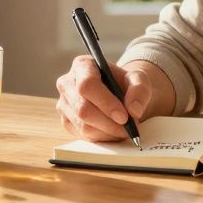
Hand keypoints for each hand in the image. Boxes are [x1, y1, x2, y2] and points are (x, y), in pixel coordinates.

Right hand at [55, 57, 173, 140]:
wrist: (119, 93)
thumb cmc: (126, 83)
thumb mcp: (139, 79)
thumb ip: (139, 90)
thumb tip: (134, 111)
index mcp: (82, 66)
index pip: (87, 85)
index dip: (105, 103)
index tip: (124, 117)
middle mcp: (67, 83)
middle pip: (83, 109)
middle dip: (109, 123)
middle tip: (129, 128)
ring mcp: (63, 104)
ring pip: (83, 125)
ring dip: (108, 132)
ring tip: (125, 129)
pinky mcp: (66, 121)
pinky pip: (83, 135)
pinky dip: (102, 137)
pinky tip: (113, 131)